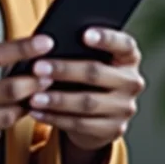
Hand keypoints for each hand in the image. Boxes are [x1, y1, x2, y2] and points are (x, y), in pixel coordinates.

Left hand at [26, 28, 145, 151]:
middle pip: (97, 73)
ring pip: (87, 103)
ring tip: (33, 97)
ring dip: (57, 100)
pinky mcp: (113, 129)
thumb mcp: (87, 57)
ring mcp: (124, 108)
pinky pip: (80, 124)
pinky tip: (36, 111)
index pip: (124, 44)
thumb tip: (46, 43)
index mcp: (128, 57)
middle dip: (64, 70)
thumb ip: (76, 48)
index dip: (106, 38)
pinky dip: (54, 117)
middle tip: (37, 67)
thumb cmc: (86, 71)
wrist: (99, 112)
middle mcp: (131, 82)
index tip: (83, 33)